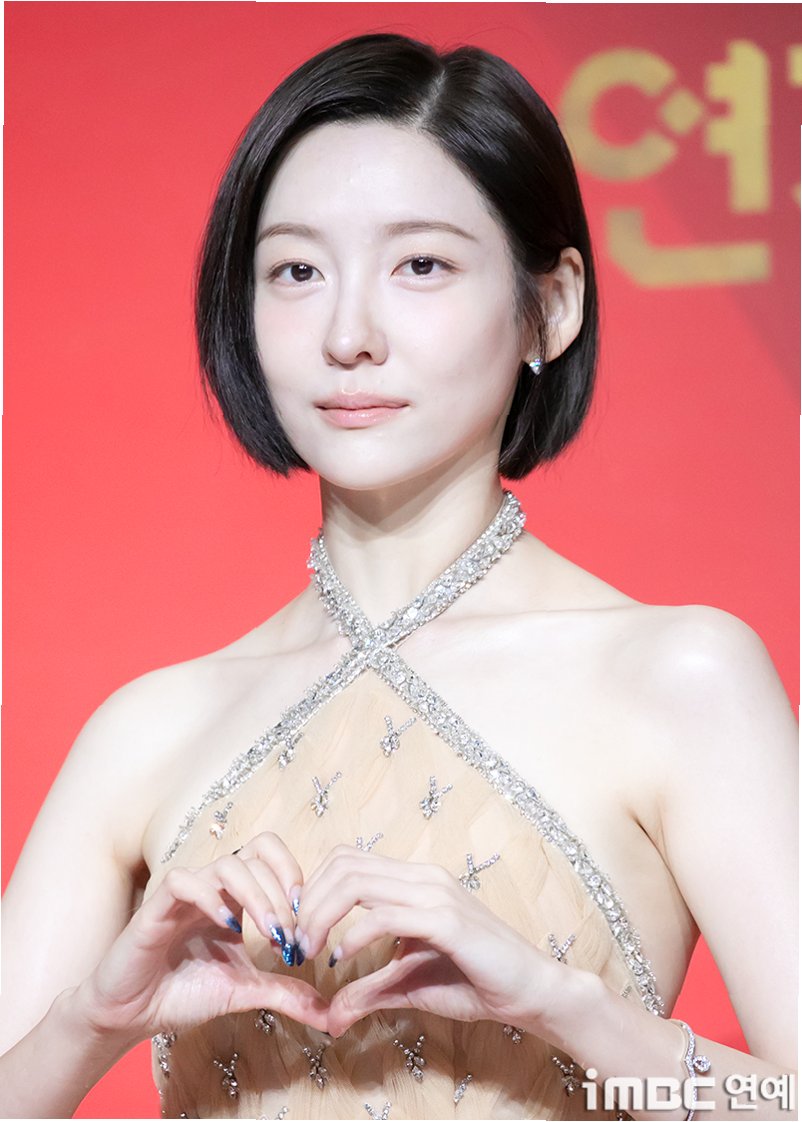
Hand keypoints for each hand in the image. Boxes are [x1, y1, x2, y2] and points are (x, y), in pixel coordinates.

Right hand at [75, 832, 328, 1043]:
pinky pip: (185, 880)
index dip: (295, 878)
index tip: (307, 925)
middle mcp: (214, 886)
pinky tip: (228, 926)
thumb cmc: (183, 994)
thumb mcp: (244, 991)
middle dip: (282, 893)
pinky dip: (211, 897)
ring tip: (269, 933)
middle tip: (290, 935)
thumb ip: (285, 993)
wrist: (131, 1014)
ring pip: (229, 863)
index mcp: (236, 897)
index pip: (271, 856)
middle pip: (258, 853)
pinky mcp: (157, 905)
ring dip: (257, 895)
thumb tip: (330, 1014)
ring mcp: (186, 892)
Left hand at [295, 846, 562, 1037]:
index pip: (347, 861)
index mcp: (414, 881)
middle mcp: (422, 877)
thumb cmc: (475, 981)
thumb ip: (368, 990)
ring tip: (311, 951)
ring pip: (356, 881)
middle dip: (307, 902)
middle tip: (295, 943)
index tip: (298, 930)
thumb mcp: (408, 984)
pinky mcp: (446, 920)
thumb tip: (329, 1015)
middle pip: (343, 864)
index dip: (313, 889)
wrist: (530, 990)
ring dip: (320, 915)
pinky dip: (352, 935)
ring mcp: (435, 894)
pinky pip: (384, 916)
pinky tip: (342, 959)